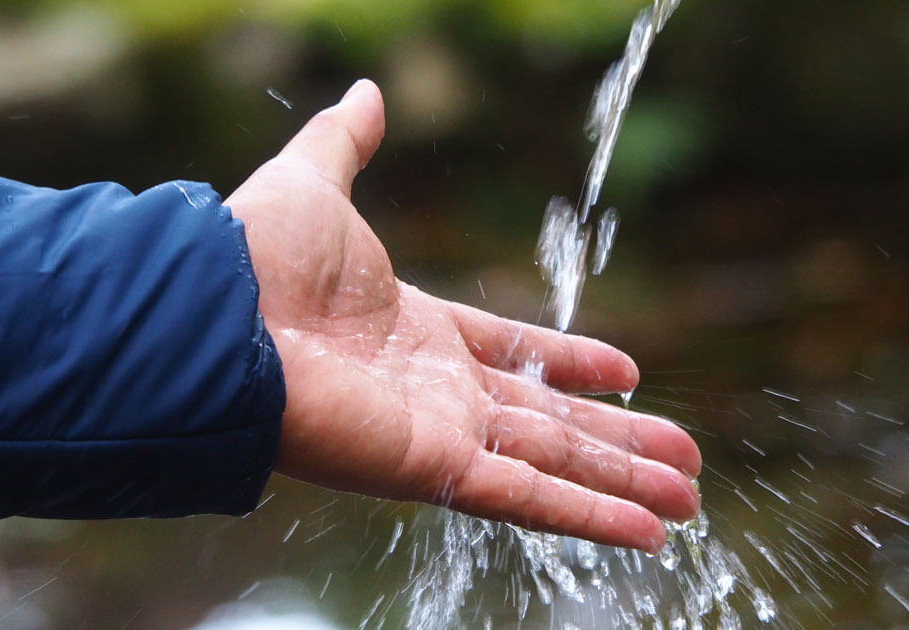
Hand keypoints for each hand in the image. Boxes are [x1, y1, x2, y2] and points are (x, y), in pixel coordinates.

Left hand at [226, 80, 700, 552]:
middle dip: (618, 442)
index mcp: (418, 332)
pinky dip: (588, 515)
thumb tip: (368, 92)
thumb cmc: (259, 251)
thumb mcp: (317, 179)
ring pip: (553, 464)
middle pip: (550, 423)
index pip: (515, 355)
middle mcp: (436, 391)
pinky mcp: (434, 467)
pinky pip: (526, 496)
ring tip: (690, 502)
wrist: (219, 309)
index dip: (572, 365)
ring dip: (624, 483)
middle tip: (684, 459)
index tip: (628, 371)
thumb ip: (350, 142)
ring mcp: (438, 434)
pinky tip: (649, 529)